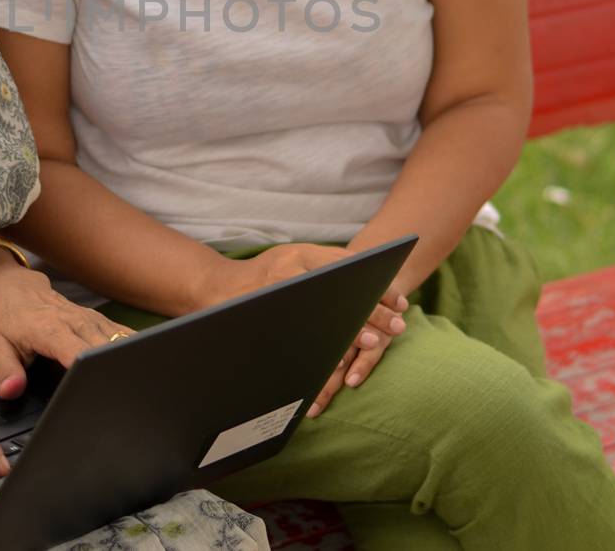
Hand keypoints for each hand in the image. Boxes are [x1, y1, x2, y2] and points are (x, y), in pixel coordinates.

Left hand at [0, 256, 132, 397]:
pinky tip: (145, 357)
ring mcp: (87, 317)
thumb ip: (6, 371)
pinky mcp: (94, 318)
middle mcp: (72, 321)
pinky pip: (118, 330)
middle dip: (117, 368)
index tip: (101, 387)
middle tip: (132, 392)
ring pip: (116, 337)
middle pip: (103, 346)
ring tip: (147, 376)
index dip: (89, 370)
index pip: (75, 351)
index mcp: (48, 330)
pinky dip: (131, 343)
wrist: (8, 285)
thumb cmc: (2, 317)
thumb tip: (11, 391)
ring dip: (129, 355)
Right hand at [213, 243, 408, 416]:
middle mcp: (289, 272)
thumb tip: (367, 270)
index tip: (399, 301)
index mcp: (300, 254)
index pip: (348, 267)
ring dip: (351, 330)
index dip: (377, 285)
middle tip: (397, 326)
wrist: (215, 290)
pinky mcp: (269, 321)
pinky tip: (341, 359)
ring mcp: (278, 295)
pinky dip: (324, 346)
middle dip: (372, 310)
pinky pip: (302, 335)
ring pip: (324, 315)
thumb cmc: (261, 274)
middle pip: (341, 291)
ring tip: (373, 342)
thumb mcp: (292, 257)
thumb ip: (324, 262)